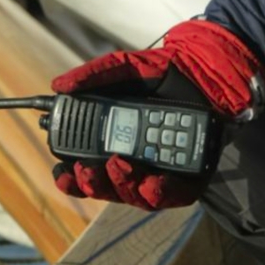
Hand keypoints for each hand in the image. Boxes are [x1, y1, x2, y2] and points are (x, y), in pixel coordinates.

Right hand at [50, 19, 264, 209]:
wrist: (205, 69)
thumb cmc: (162, 74)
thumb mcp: (126, 69)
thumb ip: (95, 76)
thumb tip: (59, 85)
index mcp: (117, 143)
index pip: (89, 169)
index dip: (73, 178)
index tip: (62, 172)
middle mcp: (137, 164)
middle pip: (110, 187)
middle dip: (95, 184)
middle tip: (86, 171)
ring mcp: (163, 172)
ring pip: (137, 195)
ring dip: (123, 185)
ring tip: (118, 164)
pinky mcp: (190, 179)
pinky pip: (173, 195)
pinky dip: (160, 192)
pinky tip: (151, 182)